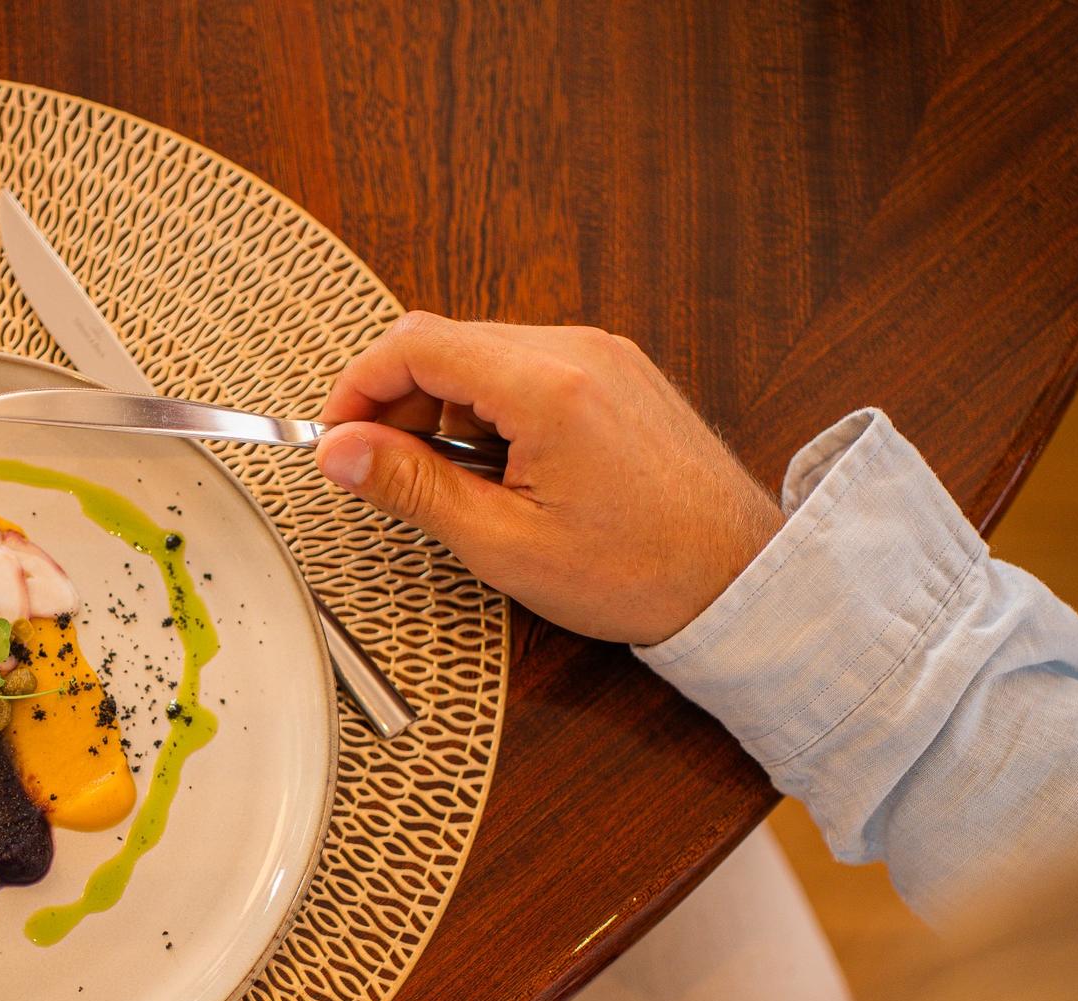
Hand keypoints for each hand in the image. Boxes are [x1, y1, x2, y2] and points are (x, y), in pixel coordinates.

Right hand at [316, 314, 783, 644]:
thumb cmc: (638, 572)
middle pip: (445, 343)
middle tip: (389, 476)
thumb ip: (412, 487)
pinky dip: (492, 412)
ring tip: (463, 488)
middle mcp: (576, 349)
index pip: (415, 345)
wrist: (740, 579)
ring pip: (482, 357)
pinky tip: (506, 473)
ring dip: (446, 412)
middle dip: (399, 405)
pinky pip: (526, 369)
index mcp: (545, 384)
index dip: (357, 389)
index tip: (337, 442)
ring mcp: (602, 355)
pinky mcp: (616, 372)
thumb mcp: (503, 543)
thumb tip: (340, 453)